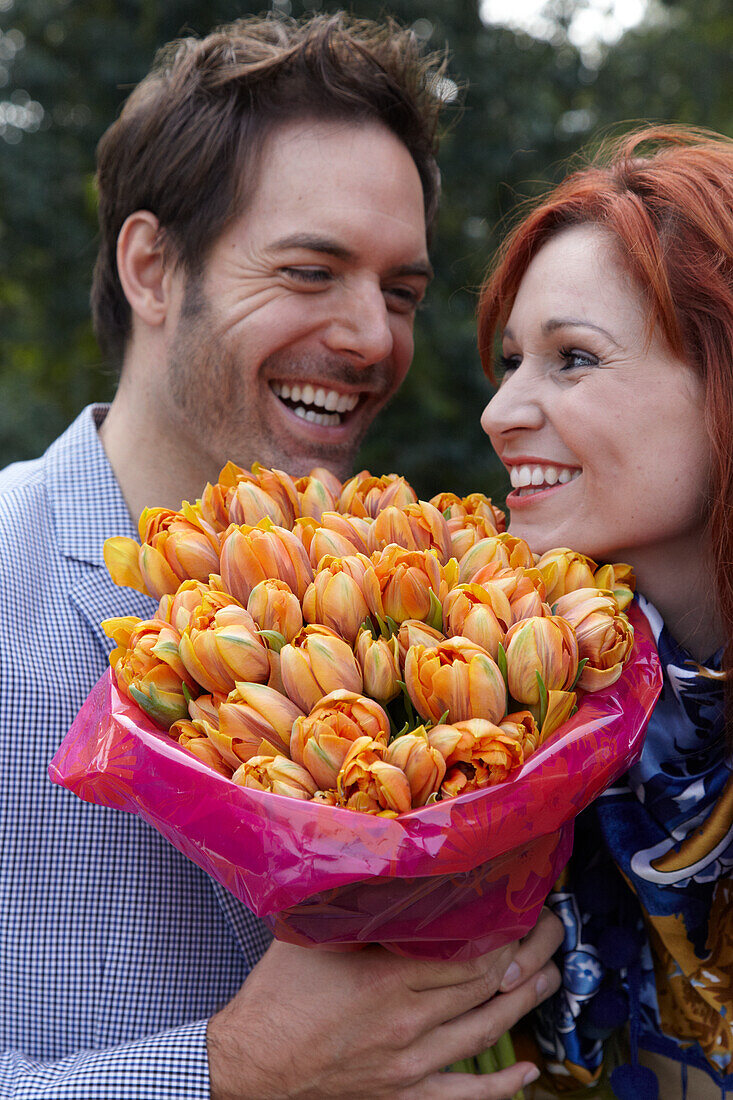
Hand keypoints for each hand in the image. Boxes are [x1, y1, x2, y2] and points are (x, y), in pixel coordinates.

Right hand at [207, 907, 562, 1098]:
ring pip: (484, 1033)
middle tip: (551, 931)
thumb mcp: (314, 935)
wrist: (251, 1062)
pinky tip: (529, 1072)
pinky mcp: (402, 1092)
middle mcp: (408, 1022)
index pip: (469, 953)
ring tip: (551, 977)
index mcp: (389, 978)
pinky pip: (463, 1095)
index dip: (507, 931)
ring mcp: (409, 1064)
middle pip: (485, 987)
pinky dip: (501, 1087)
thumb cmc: (278, 993)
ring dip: (524, 1005)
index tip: (526, 907)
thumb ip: (355, 907)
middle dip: (527, 956)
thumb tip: (386, 867)